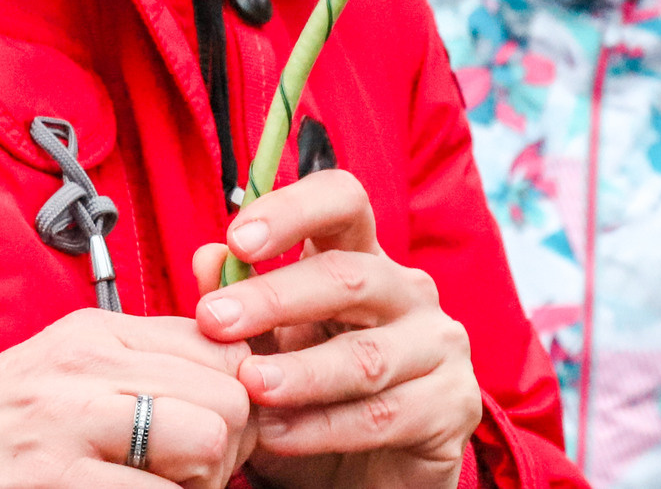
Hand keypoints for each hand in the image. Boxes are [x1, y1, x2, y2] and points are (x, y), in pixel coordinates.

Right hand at [0, 308, 254, 488]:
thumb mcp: (66, 368)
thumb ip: (141, 360)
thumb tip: (232, 364)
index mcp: (96, 333)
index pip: (220, 345)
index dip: (236, 397)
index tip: (216, 430)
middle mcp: (86, 366)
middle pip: (227, 395)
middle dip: (229, 447)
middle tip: (193, 475)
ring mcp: (70, 425)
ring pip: (207, 442)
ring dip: (201, 484)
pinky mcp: (56, 482)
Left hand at [189, 170, 481, 488]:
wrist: (360, 478)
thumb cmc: (309, 399)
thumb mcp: (266, 351)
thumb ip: (241, 307)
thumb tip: (206, 258)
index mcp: (361, 257)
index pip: (343, 201)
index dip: (293, 209)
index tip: (237, 239)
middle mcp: (407, 291)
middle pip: (349, 276)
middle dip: (275, 297)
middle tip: (215, 321)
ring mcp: (438, 345)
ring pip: (366, 354)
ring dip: (300, 372)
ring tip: (247, 387)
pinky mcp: (454, 405)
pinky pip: (385, 414)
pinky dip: (324, 427)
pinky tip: (278, 436)